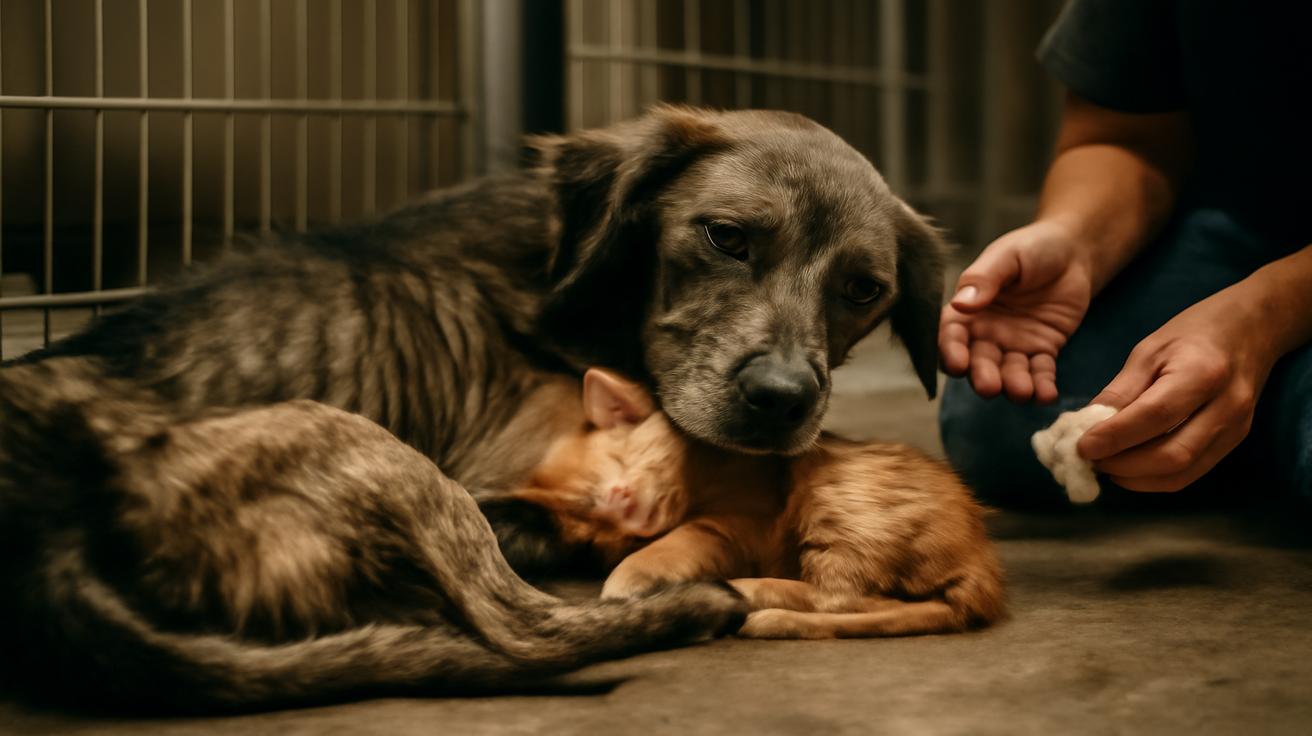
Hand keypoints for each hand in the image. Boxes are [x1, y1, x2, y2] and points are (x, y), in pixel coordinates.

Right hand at [939, 220, 1093, 401]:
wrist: (1074, 251)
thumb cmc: (1032, 248)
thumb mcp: (1006, 256)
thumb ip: (983, 279)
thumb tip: (960, 304)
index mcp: (968, 309)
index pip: (951, 335)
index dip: (950, 350)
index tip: (957, 364)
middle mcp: (986, 332)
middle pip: (978, 361)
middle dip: (982, 376)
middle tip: (990, 387)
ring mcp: (1014, 344)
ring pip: (1008, 372)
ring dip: (1013, 386)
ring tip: (1023, 393)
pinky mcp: (1043, 350)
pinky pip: (1040, 372)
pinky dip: (1042, 386)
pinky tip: (1047, 395)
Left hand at [1076, 286, 1278, 491]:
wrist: (1252, 328)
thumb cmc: (1194, 333)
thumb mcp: (1149, 350)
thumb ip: (1121, 391)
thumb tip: (1088, 426)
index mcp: (1202, 373)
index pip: (1155, 416)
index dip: (1115, 436)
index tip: (1081, 446)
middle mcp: (1226, 406)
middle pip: (1172, 454)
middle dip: (1123, 464)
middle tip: (1089, 459)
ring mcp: (1236, 428)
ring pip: (1182, 472)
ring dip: (1136, 477)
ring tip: (1104, 465)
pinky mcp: (1235, 441)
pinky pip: (1192, 472)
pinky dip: (1155, 478)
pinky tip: (1129, 469)